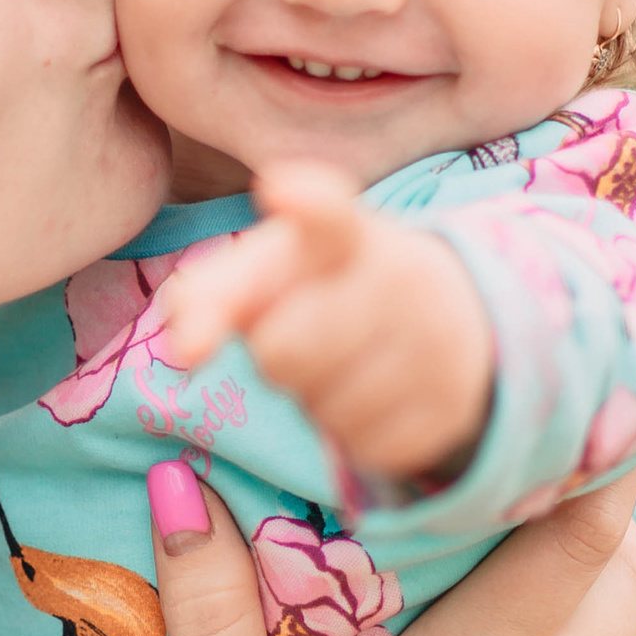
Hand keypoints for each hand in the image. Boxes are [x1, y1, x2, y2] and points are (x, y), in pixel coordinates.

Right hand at [148, 462, 635, 635]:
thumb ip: (215, 611)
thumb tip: (182, 485)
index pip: (585, 520)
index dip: (580, 447)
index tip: (537, 400)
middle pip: (626, 559)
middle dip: (583, 499)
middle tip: (509, 460)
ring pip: (631, 630)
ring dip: (586, 577)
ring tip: (504, 546)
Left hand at [157, 162, 496, 489]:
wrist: (446, 315)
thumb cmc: (328, 288)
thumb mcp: (273, 270)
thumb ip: (213, 294)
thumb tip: (186, 351)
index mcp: (347, 235)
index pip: (328, 217)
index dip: (306, 203)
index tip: (279, 189)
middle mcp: (401, 279)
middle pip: (284, 352)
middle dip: (275, 356)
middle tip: (305, 334)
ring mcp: (435, 344)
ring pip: (324, 409)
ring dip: (314, 399)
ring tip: (343, 363)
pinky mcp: (449, 408)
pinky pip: (362, 446)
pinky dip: (351, 432)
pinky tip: (373, 395)